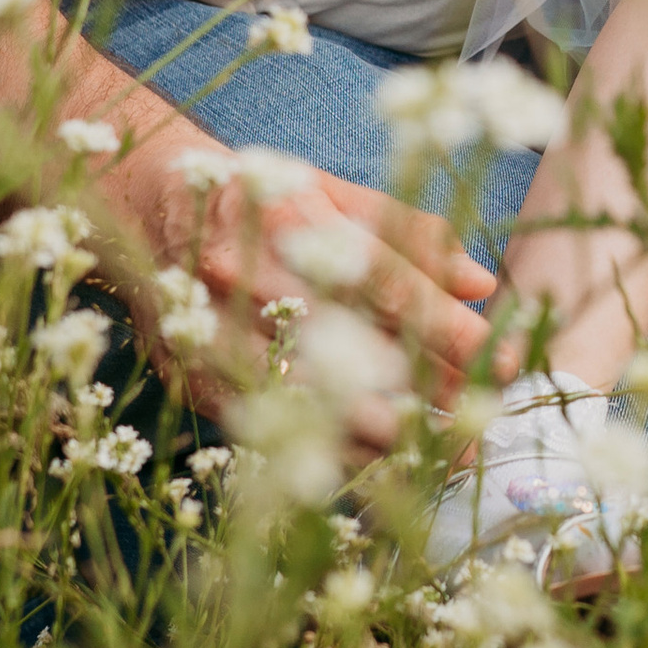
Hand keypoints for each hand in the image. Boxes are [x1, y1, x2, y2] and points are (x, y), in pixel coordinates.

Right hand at [135, 144, 500, 444]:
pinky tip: (378, 456)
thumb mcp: (333, 191)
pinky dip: (328, 448)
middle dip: (427, 395)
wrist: (141, 207)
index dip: (448, 331)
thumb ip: (408, 233)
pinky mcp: (194, 380)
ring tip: (445, 451)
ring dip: (388, 436)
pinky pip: (271, 430)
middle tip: (486, 419)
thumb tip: (480, 283)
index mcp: (286, 217)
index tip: (506, 358)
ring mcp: (212, 335)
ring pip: (310, 407)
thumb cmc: (257, 191)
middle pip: (352, 356)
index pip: (383, 286)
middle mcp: (246, 278)